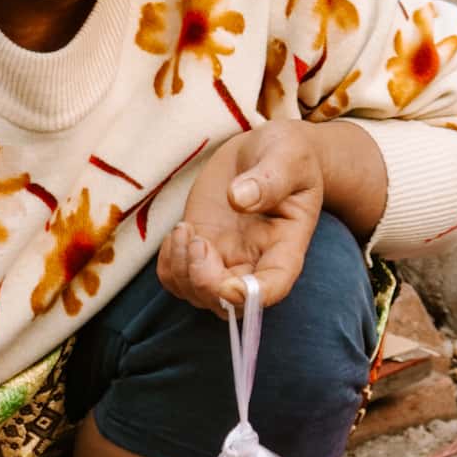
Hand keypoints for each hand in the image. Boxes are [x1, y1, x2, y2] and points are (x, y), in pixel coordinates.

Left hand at [159, 124, 324, 313]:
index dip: (252, 296)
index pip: (275, 286)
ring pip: (198, 296)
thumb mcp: (288, 154)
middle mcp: (256, 262)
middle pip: (229, 303)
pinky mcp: (201, 251)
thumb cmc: (287, 153)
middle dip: (204, 283)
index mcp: (286, 245)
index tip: (230, 285)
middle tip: (196, 240)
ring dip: (181, 271)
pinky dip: (169, 264)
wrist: (266, 152)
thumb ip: (270, 178)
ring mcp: (226, 260)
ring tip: (185, 228)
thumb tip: (238, 199)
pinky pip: (177, 279)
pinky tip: (178, 233)